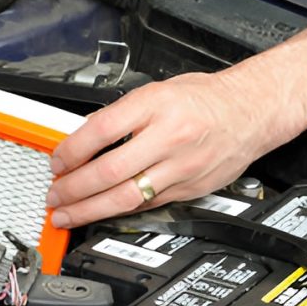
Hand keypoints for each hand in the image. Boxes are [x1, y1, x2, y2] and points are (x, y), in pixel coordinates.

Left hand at [46, 71, 277, 227]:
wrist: (252, 111)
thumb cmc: (204, 99)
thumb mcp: (156, 91)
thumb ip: (120, 114)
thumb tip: (81, 137)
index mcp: (156, 105)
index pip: (101, 130)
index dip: (71, 150)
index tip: (56, 162)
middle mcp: (169, 136)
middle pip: (110, 170)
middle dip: (74, 188)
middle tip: (54, 195)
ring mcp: (182, 166)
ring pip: (127, 196)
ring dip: (89, 209)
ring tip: (67, 214)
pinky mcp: (190, 188)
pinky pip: (146, 204)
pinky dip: (118, 210)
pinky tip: (100, 213)